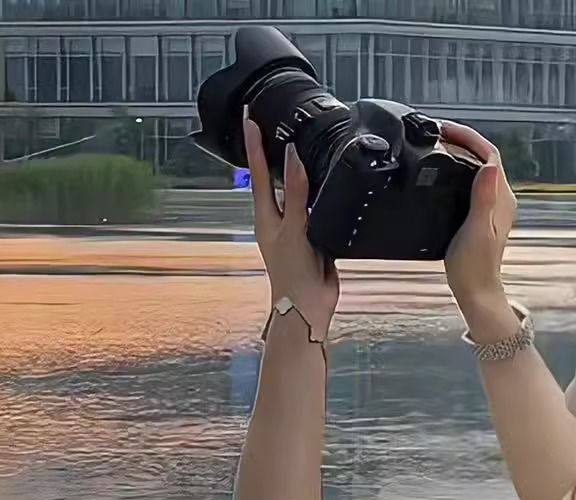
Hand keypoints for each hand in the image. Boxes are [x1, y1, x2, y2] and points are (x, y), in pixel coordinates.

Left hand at [244, 111, 338, 341]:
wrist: (308, 308)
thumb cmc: (293, 274)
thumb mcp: (295, 229)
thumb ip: (295, 192)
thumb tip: (292, 155)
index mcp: (266, 215)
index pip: (257, 170)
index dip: (254, 142)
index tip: (249, 115)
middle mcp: (278, 218)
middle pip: (273, 176)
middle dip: (271, 150)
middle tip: (269, 120)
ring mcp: (295, 227)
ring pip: (294, 190)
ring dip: (295, 168)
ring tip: (296, 140)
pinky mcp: (313, 236)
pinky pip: (314, 206)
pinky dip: (317, 190)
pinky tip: (325, 181)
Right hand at [442, 122, 517, 332]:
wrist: (475, 292)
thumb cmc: (475, 266)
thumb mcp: (476, 230)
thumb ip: (484, 197)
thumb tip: (490, 165)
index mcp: (502, 198)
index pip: (490, 155)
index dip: (469, 137)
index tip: (445, 130)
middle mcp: (500, 198)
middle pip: (483, 158)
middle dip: (461, 141)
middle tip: (434, 134)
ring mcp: (491, 206)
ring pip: (476, 169)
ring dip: (458, 155)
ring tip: (434, 147)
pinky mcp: (480, 215)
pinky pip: (470, 183)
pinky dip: (456, 172)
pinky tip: (440, 174)